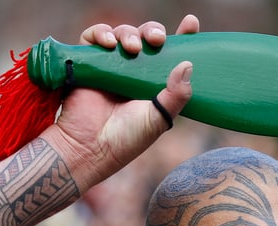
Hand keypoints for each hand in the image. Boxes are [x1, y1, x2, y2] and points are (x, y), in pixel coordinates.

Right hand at [41, 15, 198, 190]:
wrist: (90, 149)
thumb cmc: (125, 139)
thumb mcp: (158, 119)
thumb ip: (176, 95)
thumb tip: (187, 64)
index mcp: (152, 85)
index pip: (170, 56)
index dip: (181, 38)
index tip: (190, 24)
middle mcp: (132, 73)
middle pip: (146, 38)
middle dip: (153, 32)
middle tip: (157, 40)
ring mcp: (109, 67)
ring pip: (122, 34)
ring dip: (129, 33)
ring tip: (133, 48)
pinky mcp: (87, 64)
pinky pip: (92, 38)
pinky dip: (101, 34)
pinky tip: (109, 43)